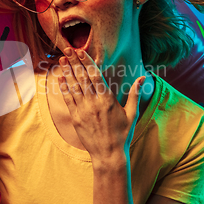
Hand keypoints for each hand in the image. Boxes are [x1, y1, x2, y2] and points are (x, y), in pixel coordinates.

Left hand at [58, 48, 144, 164]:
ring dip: (67, 71)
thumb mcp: (132, 114)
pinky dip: (63, 88)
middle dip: (75, 62)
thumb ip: (135, 94)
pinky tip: (60, 78)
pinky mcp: (76, 118)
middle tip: (68, 48)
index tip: (81, 51)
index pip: (96, 75)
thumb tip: (143, 77)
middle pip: (82, 77)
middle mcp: (94, 103)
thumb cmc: (122, 134)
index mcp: (108, 99)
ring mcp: (83, 110)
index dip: (87, 61)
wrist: (109, 154)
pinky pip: (68, 100)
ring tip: (62, 59)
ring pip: (73, 86)